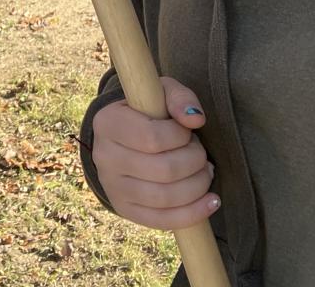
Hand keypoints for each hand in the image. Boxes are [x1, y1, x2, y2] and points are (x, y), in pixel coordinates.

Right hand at [92, 76, 219, 230]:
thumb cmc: (146, 112)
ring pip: (165, 197)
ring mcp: (112, 186)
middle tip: (200, 153)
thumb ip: (179, 98)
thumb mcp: (160, 93)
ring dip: (198, 185)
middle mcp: (103, 157)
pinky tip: (211, 201)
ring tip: (205, 172)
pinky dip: (194, 213)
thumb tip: (195, 119)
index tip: (186, 131)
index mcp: (107, 123)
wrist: (122, 139)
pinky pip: (163, 221)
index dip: (180, 136)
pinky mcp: (124, 209)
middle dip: (195, 161)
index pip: (152, 138)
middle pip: (163, 170)